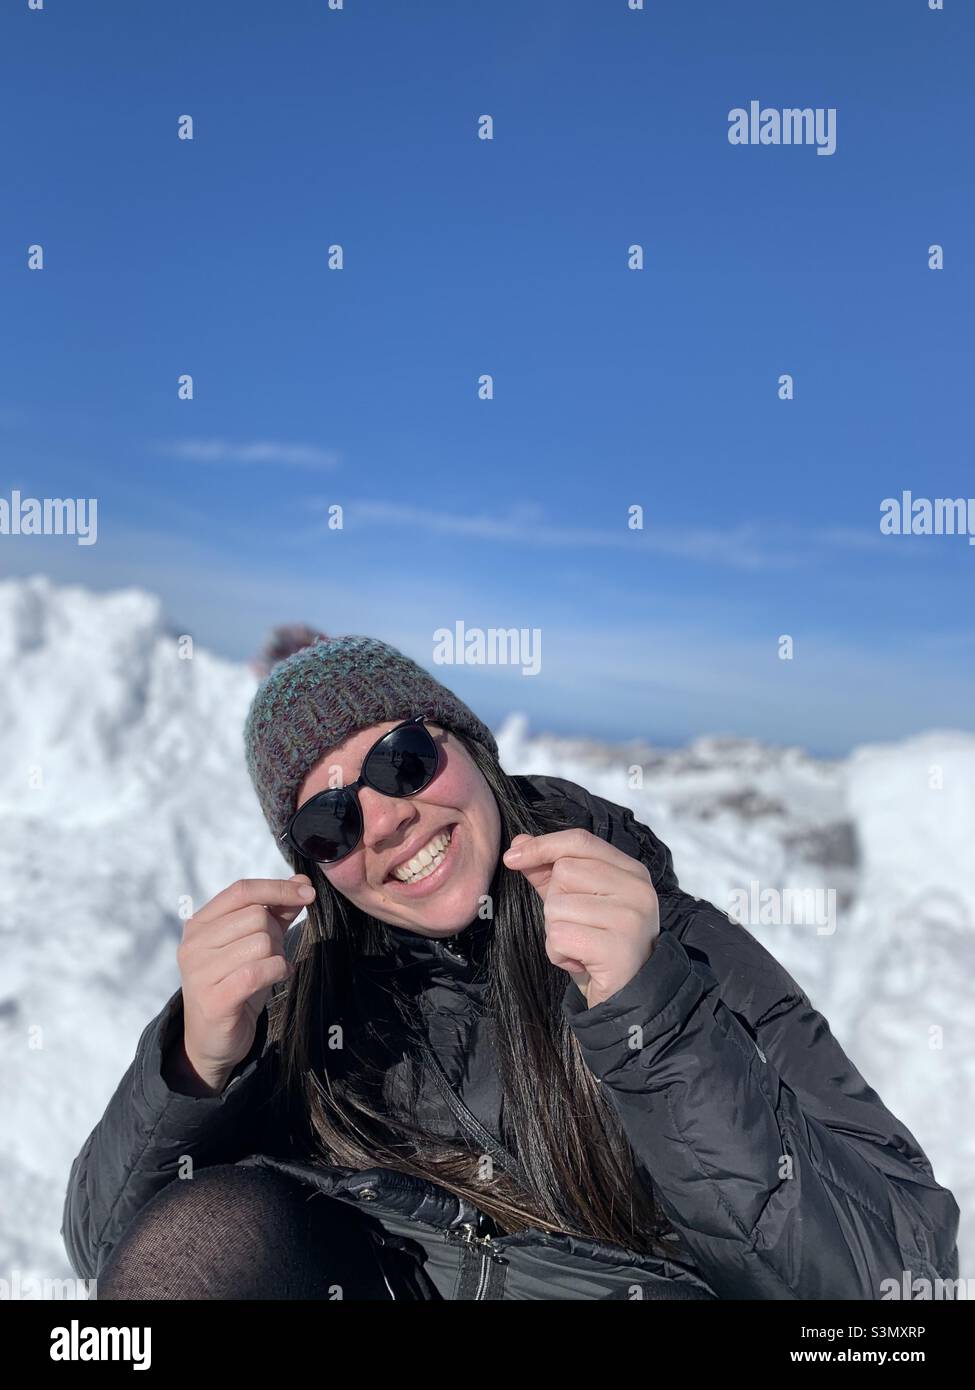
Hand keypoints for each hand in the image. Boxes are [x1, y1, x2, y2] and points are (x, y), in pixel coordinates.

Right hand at [173, 875, 313, 1092]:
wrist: (212, 1040)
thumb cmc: (235, 985)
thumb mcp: (254, 943)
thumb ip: (276, 912)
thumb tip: (302, 882)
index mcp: (199, 924)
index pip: (241, 890)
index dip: (278, 888)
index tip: (308, 893)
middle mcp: (193, 944)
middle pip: (256, 917)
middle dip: (276, 935)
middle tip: (271, 956)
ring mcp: (200, 973)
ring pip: (261, 943)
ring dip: (277, 956)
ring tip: (268, 971)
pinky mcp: (214, 999)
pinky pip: (260, 970)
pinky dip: (277, 972)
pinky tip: (276, 979)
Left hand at [503, 828, 659, 1007]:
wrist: (626, 999)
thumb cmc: (596, 947)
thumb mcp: (574, 904)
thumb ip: (549, 872)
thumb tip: (519, 842)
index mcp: (632, 871)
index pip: (580, 841)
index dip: (543, 845)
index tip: (511, 858)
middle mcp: (637, 889)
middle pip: (565, 872)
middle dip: (555, 903)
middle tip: (578, 929)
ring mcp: (631, 917)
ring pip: (557, 906)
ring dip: (555, 932)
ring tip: (580, 948)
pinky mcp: (618, 947)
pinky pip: (559, 936)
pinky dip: (558, 954)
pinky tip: (580, 963)